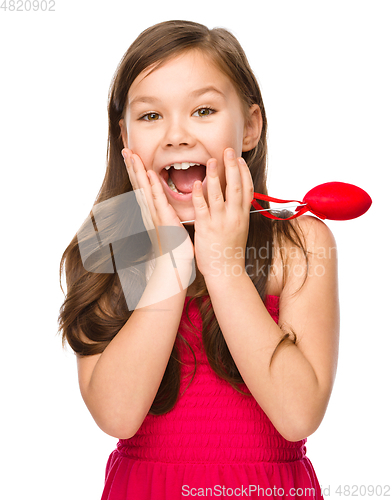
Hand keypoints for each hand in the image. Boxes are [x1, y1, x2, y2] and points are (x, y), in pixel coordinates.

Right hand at [122, 148, 194, 264]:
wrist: (175, 262)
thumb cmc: (174, 244)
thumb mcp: (169, 223)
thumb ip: (165, 212)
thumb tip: (165, 205)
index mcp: (152, 210)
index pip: (142, 186)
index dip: (136, 170)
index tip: (131, 155)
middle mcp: (150, 210)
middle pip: (138, 183)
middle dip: (131, 166)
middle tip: (125, 149)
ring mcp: (155, 214)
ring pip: (144, 187)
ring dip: (137, 171)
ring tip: (131, 155)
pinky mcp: (163, 218)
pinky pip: (157, 198)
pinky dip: (152, 185)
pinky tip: (148, 173)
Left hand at [191, 148, 253, 280]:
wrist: (226, 272)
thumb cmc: (230, 252)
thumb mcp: (239, 230)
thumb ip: (237, 214)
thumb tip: (237, 202)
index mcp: (242, 216)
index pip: (247, 189)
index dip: (244, 173)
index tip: (240, 160)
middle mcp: (234, 216)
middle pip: (236, 186)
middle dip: (233, 167)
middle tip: (229, 150)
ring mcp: (221, 221)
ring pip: (219, 194)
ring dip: (215, 175)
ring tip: (212, 160)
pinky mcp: (207, 228)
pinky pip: (203, 207)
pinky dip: (199, 194)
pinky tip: (196, 184)